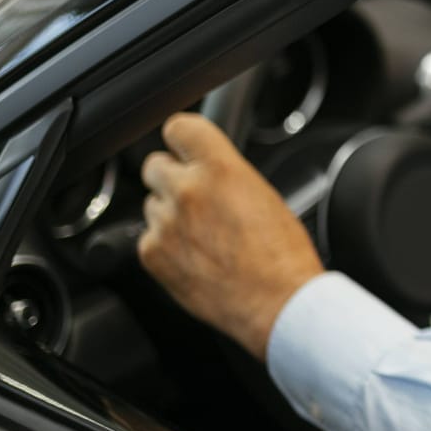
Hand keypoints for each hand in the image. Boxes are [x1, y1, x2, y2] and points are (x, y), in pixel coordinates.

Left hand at [137, 113, 324, 360]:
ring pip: (152, 203)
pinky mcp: (153, 254)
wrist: (278, 303)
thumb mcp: (263, 194)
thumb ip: (226, 174)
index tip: (184, 148)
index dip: (182, 140)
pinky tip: (194, 257)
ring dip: (170, 213)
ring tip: (202, 236)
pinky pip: (148, 237)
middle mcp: (187, 190)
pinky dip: (166, 245)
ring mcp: (166, 223)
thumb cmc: (282, 255)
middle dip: (172, 177)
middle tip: (195, 198)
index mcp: (220, 168)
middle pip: (154, 165)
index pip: (178, 128)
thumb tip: (208, 172)